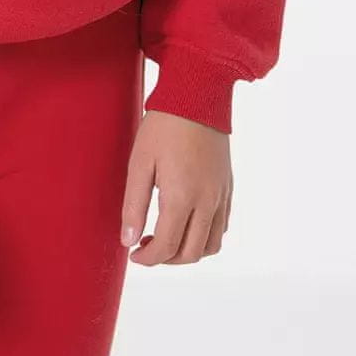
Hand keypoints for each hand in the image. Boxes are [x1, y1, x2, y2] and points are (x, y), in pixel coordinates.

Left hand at [120, 110, 232, 264]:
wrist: (197, 96)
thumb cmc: (163, 126)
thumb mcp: (139, 162)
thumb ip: (133, 205)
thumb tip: (128, 240)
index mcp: (182, 197)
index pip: (166, 247)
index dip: (147, 258)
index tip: (133, 253)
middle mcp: (207, 202)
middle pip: (191, 253)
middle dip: (166, 259)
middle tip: (145, 246)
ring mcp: (221, 196)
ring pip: (211, 246)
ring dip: (188, 251)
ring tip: (165, 237)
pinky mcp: (227, 187)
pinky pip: (221, 226)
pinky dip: (205, 236)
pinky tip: (186, 222)